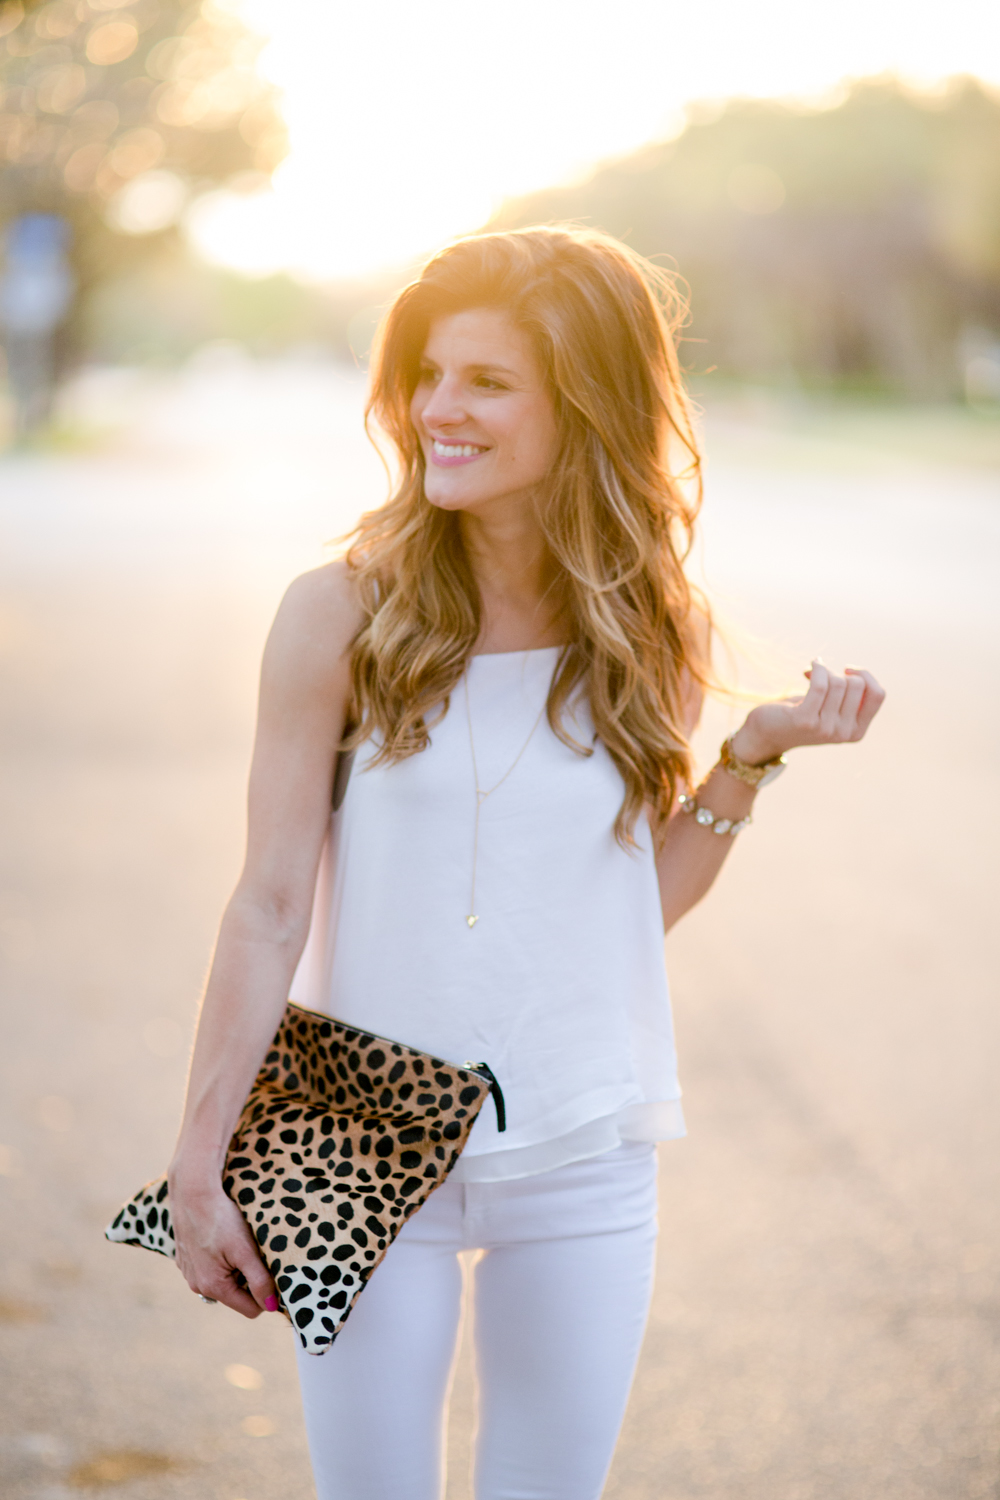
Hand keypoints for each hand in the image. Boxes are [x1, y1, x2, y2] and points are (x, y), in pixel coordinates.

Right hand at [168, 1167, 277, 1319]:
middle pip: (237, 1295)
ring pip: (225, 1280)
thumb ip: (260, 1280)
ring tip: (237, 1243)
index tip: (273, 1273)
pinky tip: (222, 1238)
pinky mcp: (186, 1259)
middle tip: (254, 1252)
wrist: (192, 1192)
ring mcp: (190, 1273)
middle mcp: (198, 1286)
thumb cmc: (221, 1219)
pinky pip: (211, 1268)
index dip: (267, 1295)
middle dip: (250, 1279)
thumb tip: (272, 1306)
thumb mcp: (246, 1250)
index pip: (251, 1309)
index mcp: (214, 1287)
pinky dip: (221, 1258)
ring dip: (235, 1268)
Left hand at [729, 660, 885, 763]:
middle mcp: (844, 733)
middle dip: (838, 673)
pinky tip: (808, 667)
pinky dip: (816, 669)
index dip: (866, 675)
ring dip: (823, 671)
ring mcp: (826, 728)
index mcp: (856, 731)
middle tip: (820, 676)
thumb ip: (849, 697)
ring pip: (838, 682)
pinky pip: (820, 685)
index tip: (847, 670)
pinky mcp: (805, 720)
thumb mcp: (832, 709)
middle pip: (857, 684)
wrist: (766, 734)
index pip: (878, 694)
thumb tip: (858, 672)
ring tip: (811, 674)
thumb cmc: (801, 714)